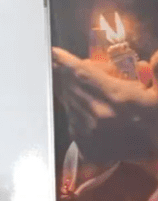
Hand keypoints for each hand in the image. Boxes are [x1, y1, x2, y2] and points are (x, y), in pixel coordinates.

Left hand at [52, 46, 157, 161]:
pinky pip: (72, 122)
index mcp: (116, 98)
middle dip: (66, 74)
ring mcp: (89, 133)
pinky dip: (75, 111)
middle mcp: (98, 115)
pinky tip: (85, 108)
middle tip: (66, 65)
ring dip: (70, 92)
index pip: (81, 74)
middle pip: (70, 87)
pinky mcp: (86, 147)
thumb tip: (152, 56)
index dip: (65, 62)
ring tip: (80, 87)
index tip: (53, 52)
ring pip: (69, 104)